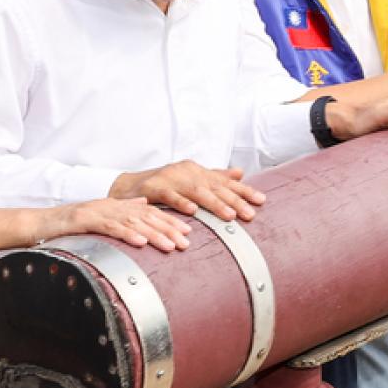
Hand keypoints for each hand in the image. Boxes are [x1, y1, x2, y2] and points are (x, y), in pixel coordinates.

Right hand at [40, 198, 192, 251]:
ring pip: (132, 221)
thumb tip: (143, 204)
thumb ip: (121, 211)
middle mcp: (110, 206)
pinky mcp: (84, 220)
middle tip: (187, 242)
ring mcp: (98, 211)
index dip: (170, 220)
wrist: (38, 223)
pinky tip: (140, 243)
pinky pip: (109, 227)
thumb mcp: (98, 217)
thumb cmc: (68, 226)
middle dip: (168, 228)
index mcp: (116, 206)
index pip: (148, 212)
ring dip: (154, 233)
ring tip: (171, 245)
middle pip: (145, 215)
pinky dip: (126, 234)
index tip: (189, 232)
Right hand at [109, 161, 264, 221]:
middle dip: (233, 200)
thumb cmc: (162, 186)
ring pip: (195, 192)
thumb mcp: (190, 180)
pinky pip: (168, 196)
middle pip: (213, 187)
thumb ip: (214, 177)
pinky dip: (181, 203)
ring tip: (229, 216)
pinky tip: (192, 211)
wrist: (126, 186)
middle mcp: (185, 171)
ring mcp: (169, 178)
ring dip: (213, 204)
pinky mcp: (153, 187)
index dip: (242, 190)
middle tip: (250, 214)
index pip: (223, 181)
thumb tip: (240, 173)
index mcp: (195, 171)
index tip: (261, 200)